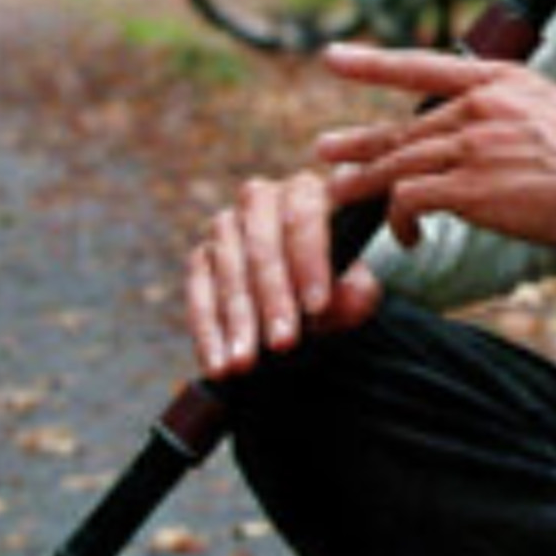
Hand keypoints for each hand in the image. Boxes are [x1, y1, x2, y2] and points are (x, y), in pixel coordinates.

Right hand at [188, 165, 389, 374]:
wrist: (307, 294)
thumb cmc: (336, 284)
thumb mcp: (357, 289)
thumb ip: (357, 292)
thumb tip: (348, 298)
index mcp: (306, 192)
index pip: (304, 215)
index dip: (309, 260)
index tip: (317, 306)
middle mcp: (260, 199)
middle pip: (260, 241)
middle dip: (271, 296)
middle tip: (283, 343)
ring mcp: (226, 226)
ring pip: (226, 266)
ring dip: (236, 318)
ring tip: (245, 363)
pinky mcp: (201, 256)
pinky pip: (197, 291)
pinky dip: (206, 330)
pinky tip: (217, 363)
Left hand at [310, 42, 555, 255]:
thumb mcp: (549, 107)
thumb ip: (507, 113)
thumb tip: (479, 132)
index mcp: (497, 81)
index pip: (421, 66)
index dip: (373, 63)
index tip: (334, 59)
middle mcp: (477, 107)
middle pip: (401, 129)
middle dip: (359, 145)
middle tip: (324, 152)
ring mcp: (470, 145)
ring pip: (395, 164)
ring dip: (364, 184)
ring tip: (338, 197)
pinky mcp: (469, 187)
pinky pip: (409, 199)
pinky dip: (399, 220)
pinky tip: (408, 237)